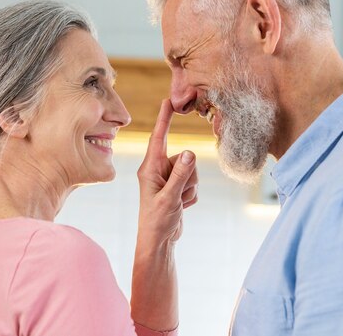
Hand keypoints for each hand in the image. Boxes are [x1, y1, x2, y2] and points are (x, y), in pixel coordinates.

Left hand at [137, 99, 198, 243]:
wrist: (159, 242)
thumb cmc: (156, 221)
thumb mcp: (169, 197)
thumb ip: (181, 174)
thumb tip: (190, 151)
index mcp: (149, 168)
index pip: (158, 137)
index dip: (164, 118)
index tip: (168, 101)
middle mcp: (157, 170)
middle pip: (184, 158)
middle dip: (187, 176)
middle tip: (177, 195)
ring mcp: (167, 178)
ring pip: (191, 171)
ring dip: (190, 188)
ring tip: (177, 202)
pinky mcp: (176, 187)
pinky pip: (193, 183)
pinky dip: (191, 195)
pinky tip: (180, 207)